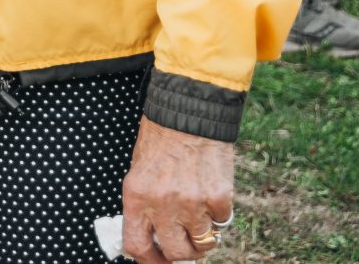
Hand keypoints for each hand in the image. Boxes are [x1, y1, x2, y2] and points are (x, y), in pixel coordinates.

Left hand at [120, 119, 233, 262]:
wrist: (189, 110)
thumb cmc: (161, 138)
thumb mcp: (139, 171)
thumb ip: (144, 205)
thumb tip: (152, 238)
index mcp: (137, 195)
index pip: (137, 245)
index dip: (149, 260)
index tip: (157, 261)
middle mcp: (163, 203)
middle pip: (175, 252)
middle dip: (181, 253)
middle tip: (185, 242)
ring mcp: (193, 202)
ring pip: (203, 244)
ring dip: (202, 236)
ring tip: (200, 218)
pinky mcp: (219, 197)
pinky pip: (222, 223)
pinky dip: (218, 216)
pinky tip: (211, 196)